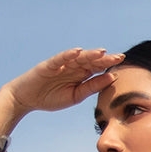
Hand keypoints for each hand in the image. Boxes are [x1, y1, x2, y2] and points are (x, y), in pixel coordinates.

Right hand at [7, 47, 124, 115]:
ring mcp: (61, 64)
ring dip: (90, 54)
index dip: (108, 65)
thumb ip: (91, 87)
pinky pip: (60, 59)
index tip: (122, 64)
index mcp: (80, 75)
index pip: (96, 68)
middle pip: (90, 61)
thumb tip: (111, 78)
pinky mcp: (49, 65)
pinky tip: (78, 52)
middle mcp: (72, 67)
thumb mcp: (75, 96)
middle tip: (119, 57)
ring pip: (78, 58)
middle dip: (104, 59)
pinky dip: (68, 55)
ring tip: (102, 52)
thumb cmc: (51, 98)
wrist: (27, 99)